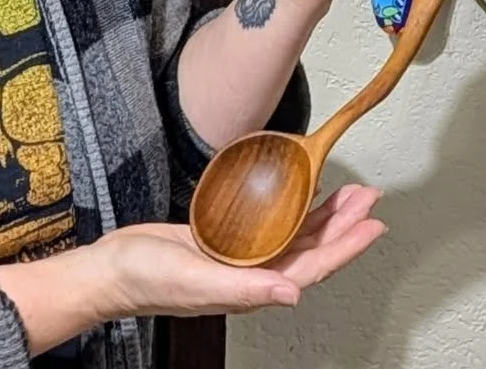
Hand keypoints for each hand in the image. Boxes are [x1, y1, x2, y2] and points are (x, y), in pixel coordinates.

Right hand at [98, 185, 386, 319]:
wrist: (112, 268)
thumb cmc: (147, 279)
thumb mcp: (196, 281)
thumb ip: (244, 288)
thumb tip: (293, 293)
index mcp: (251, 288)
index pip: (313, 267)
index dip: (347, 247)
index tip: (373, 225)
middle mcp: (252, 273)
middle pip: (311, 248)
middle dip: (344, 225)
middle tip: (369, 198)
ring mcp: (239, 256)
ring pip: (295, 235)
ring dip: (324, 215)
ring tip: (348, 193)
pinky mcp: (224, 239)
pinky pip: (269, 224)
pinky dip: (291, 208)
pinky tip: (299, 193)